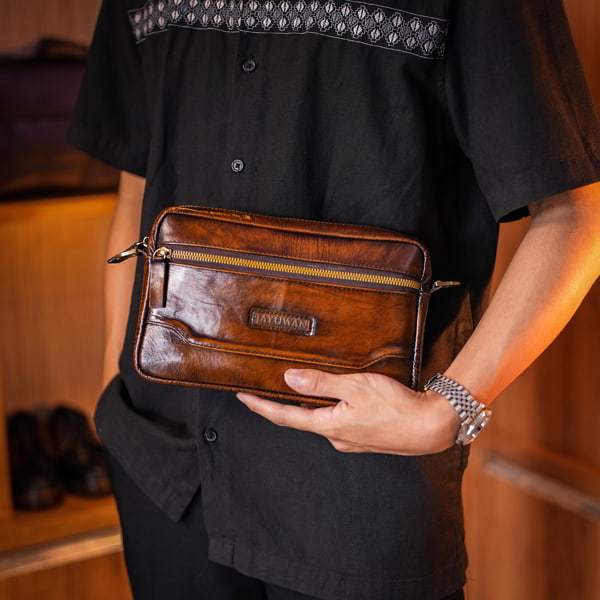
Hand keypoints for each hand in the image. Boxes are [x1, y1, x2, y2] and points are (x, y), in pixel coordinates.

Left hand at [236, 369, 460, 454]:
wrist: (431, 427)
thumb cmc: (396, 407)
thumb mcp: (356, 387)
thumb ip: (322, 383)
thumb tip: (289, 380)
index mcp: (329, 425)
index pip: (285, 416)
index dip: (261, 407)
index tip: (243, 398)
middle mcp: (335, 437)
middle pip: (302, 418)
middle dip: (285, 403)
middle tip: (269, 387)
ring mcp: (350, 440)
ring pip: (323, 418)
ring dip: (312, 404)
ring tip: (305, 387)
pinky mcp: (364, 438)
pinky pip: (339, 421)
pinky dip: (331, 408)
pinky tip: (339, 398)